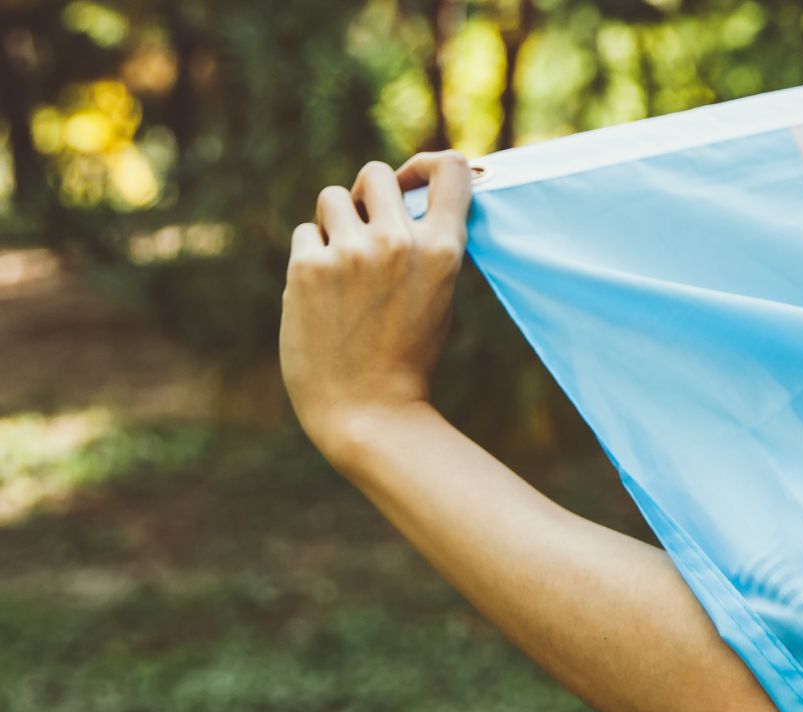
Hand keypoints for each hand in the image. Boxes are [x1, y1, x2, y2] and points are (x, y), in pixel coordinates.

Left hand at [279, 151, 472, 465]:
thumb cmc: (407, 357)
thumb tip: (405, 196)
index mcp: (444, 251)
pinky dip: (312, 256)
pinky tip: (324, 294)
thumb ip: (427, 245)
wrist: (369, 411)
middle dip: (370, 195)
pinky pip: (305, 234)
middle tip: (367, 226)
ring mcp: (351, 252)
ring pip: (333, 197)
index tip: (417, 179)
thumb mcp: (438, 295)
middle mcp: (400, 242)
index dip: (429, 164)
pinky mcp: (308, 267)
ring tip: (343, 265)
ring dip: (335, 222)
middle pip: (376, 173)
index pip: (449, 169)